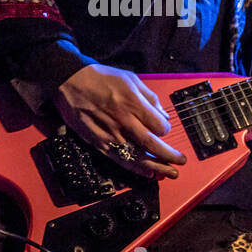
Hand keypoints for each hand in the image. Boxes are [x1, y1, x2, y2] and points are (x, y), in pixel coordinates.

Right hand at [53, 64, 187, 178]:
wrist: (70, 82)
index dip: (165, 129)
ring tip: (169, 173)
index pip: (159, 125)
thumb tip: (163, 113)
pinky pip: (120, 160)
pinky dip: (135, 169)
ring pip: (137, 157)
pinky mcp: (99, 142)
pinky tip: (147, 173)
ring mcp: (111, 134)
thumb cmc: (101, 78)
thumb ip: (149, 97)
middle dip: (169, 155)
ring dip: (156, 167)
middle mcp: (124, 121)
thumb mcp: (130, 79)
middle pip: (152, 144)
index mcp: (133, 104)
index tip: (164, 129)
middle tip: (181, 161)